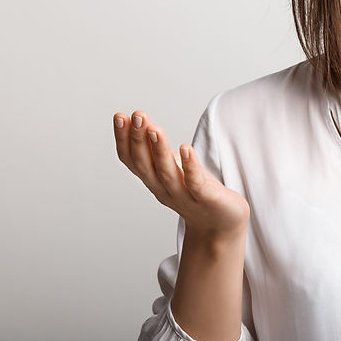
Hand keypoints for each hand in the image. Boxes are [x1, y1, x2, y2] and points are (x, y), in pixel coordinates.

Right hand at [113, 110, 249, 236]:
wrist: (221, 224)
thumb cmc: (196, 191)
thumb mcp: (172, 168)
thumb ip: (157, 150)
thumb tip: (144, 122)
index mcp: (153, 180)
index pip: (132, 160)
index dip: (124, 140)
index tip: (119, 116)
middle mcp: (163, 189)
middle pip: (145, 165)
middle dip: (139, 139)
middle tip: (138, 115)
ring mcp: (184, 196)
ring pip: (166, 173)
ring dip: (159, 149)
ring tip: (154, 128)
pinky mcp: (206, 199)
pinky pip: (195, 183)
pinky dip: (189, 166)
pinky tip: (185, 148)